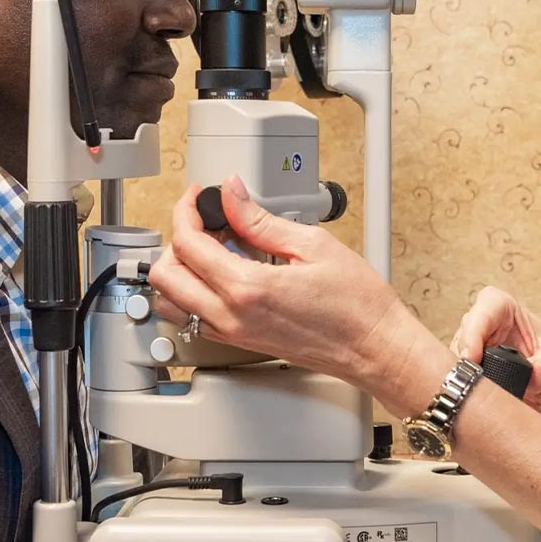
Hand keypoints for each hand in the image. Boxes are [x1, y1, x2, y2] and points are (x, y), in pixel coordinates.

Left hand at [145, 178, 442, 403]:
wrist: (374, 347)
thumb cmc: (357, 304)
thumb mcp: (311, 245)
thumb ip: (261, 220)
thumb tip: (233, 194)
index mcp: (247, 288)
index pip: (188, 244)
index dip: (187, 211)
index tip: (198, 197)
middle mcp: (232, 316)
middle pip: (166, 276)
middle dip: (177, 240)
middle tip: (204, 221)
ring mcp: (233, 334)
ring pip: (172, 303)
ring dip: (180, 270)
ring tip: (209, 247)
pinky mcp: (240, 342)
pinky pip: (195, 318)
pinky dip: (194, 291)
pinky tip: (223, 273)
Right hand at [450, 286, 540, 415]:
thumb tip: (535, 376)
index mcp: (504, 308)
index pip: (483, 309)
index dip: (474, 331)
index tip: (472, 357)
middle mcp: (483, 326)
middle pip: (461, 336)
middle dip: (464, 360)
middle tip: (470, 382)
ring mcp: (472, 351)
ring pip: (454, 362)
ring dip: (464, 381)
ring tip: (481, 399)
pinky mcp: (468, 375)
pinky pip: (457, 383)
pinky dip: (465, 394)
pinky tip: (477, 406)